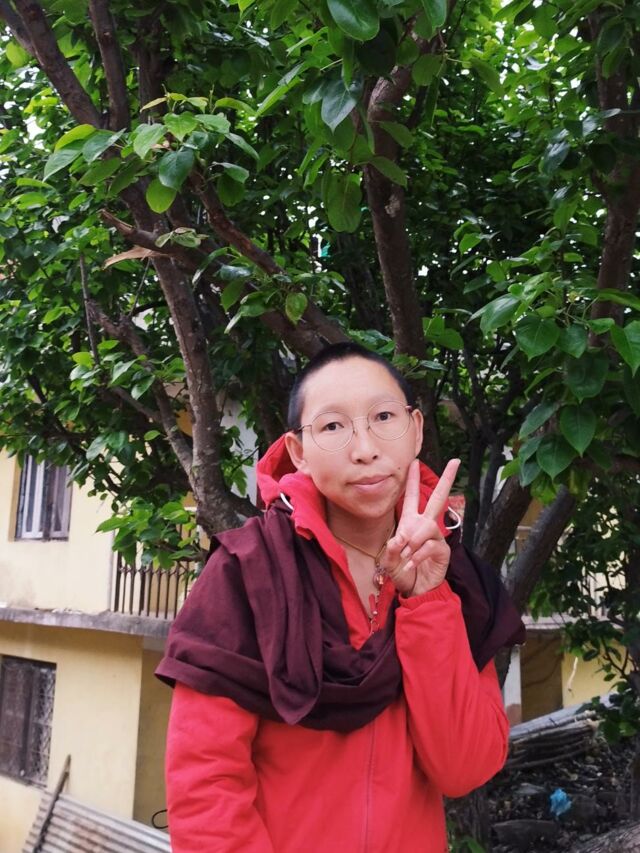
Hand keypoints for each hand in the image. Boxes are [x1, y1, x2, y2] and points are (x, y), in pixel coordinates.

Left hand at [381, 458, 459, 596]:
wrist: (414, 590)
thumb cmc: (402, 571)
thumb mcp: (389, 560)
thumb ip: (391, 550)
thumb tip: (399, 540)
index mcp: (411, 522)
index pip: (413, 497)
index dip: (412, 480)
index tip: (413, 461)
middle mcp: (426, 526)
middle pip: (438, 499)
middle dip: (447, 480)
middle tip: (456, 462)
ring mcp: (436, 538)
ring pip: (428, 527)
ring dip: (413, 541)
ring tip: (405, 555)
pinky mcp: (443, 551)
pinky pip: (431, 546)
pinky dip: (418, 555)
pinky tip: (410, 564)